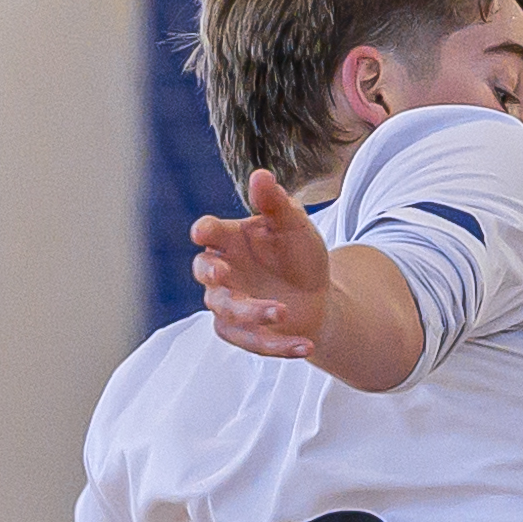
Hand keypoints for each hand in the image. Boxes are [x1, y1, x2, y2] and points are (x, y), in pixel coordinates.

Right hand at [190, 171, 336, 359]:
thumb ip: (276, 204)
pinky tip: (306, 345)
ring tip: (284, 312)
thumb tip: (260, 175)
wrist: (319, 297)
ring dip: (253, 313)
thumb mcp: (296, 227)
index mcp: (230, 240)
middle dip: (210, 274)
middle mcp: (224, 272)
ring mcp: (230, 304)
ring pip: (227, 311)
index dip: (205, 232)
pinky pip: (252, 342)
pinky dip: (279, 346)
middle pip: (204, 272)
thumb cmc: (299, 256)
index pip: (210, 232)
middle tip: (222, 273)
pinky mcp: (243, 333)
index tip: (202, 232)